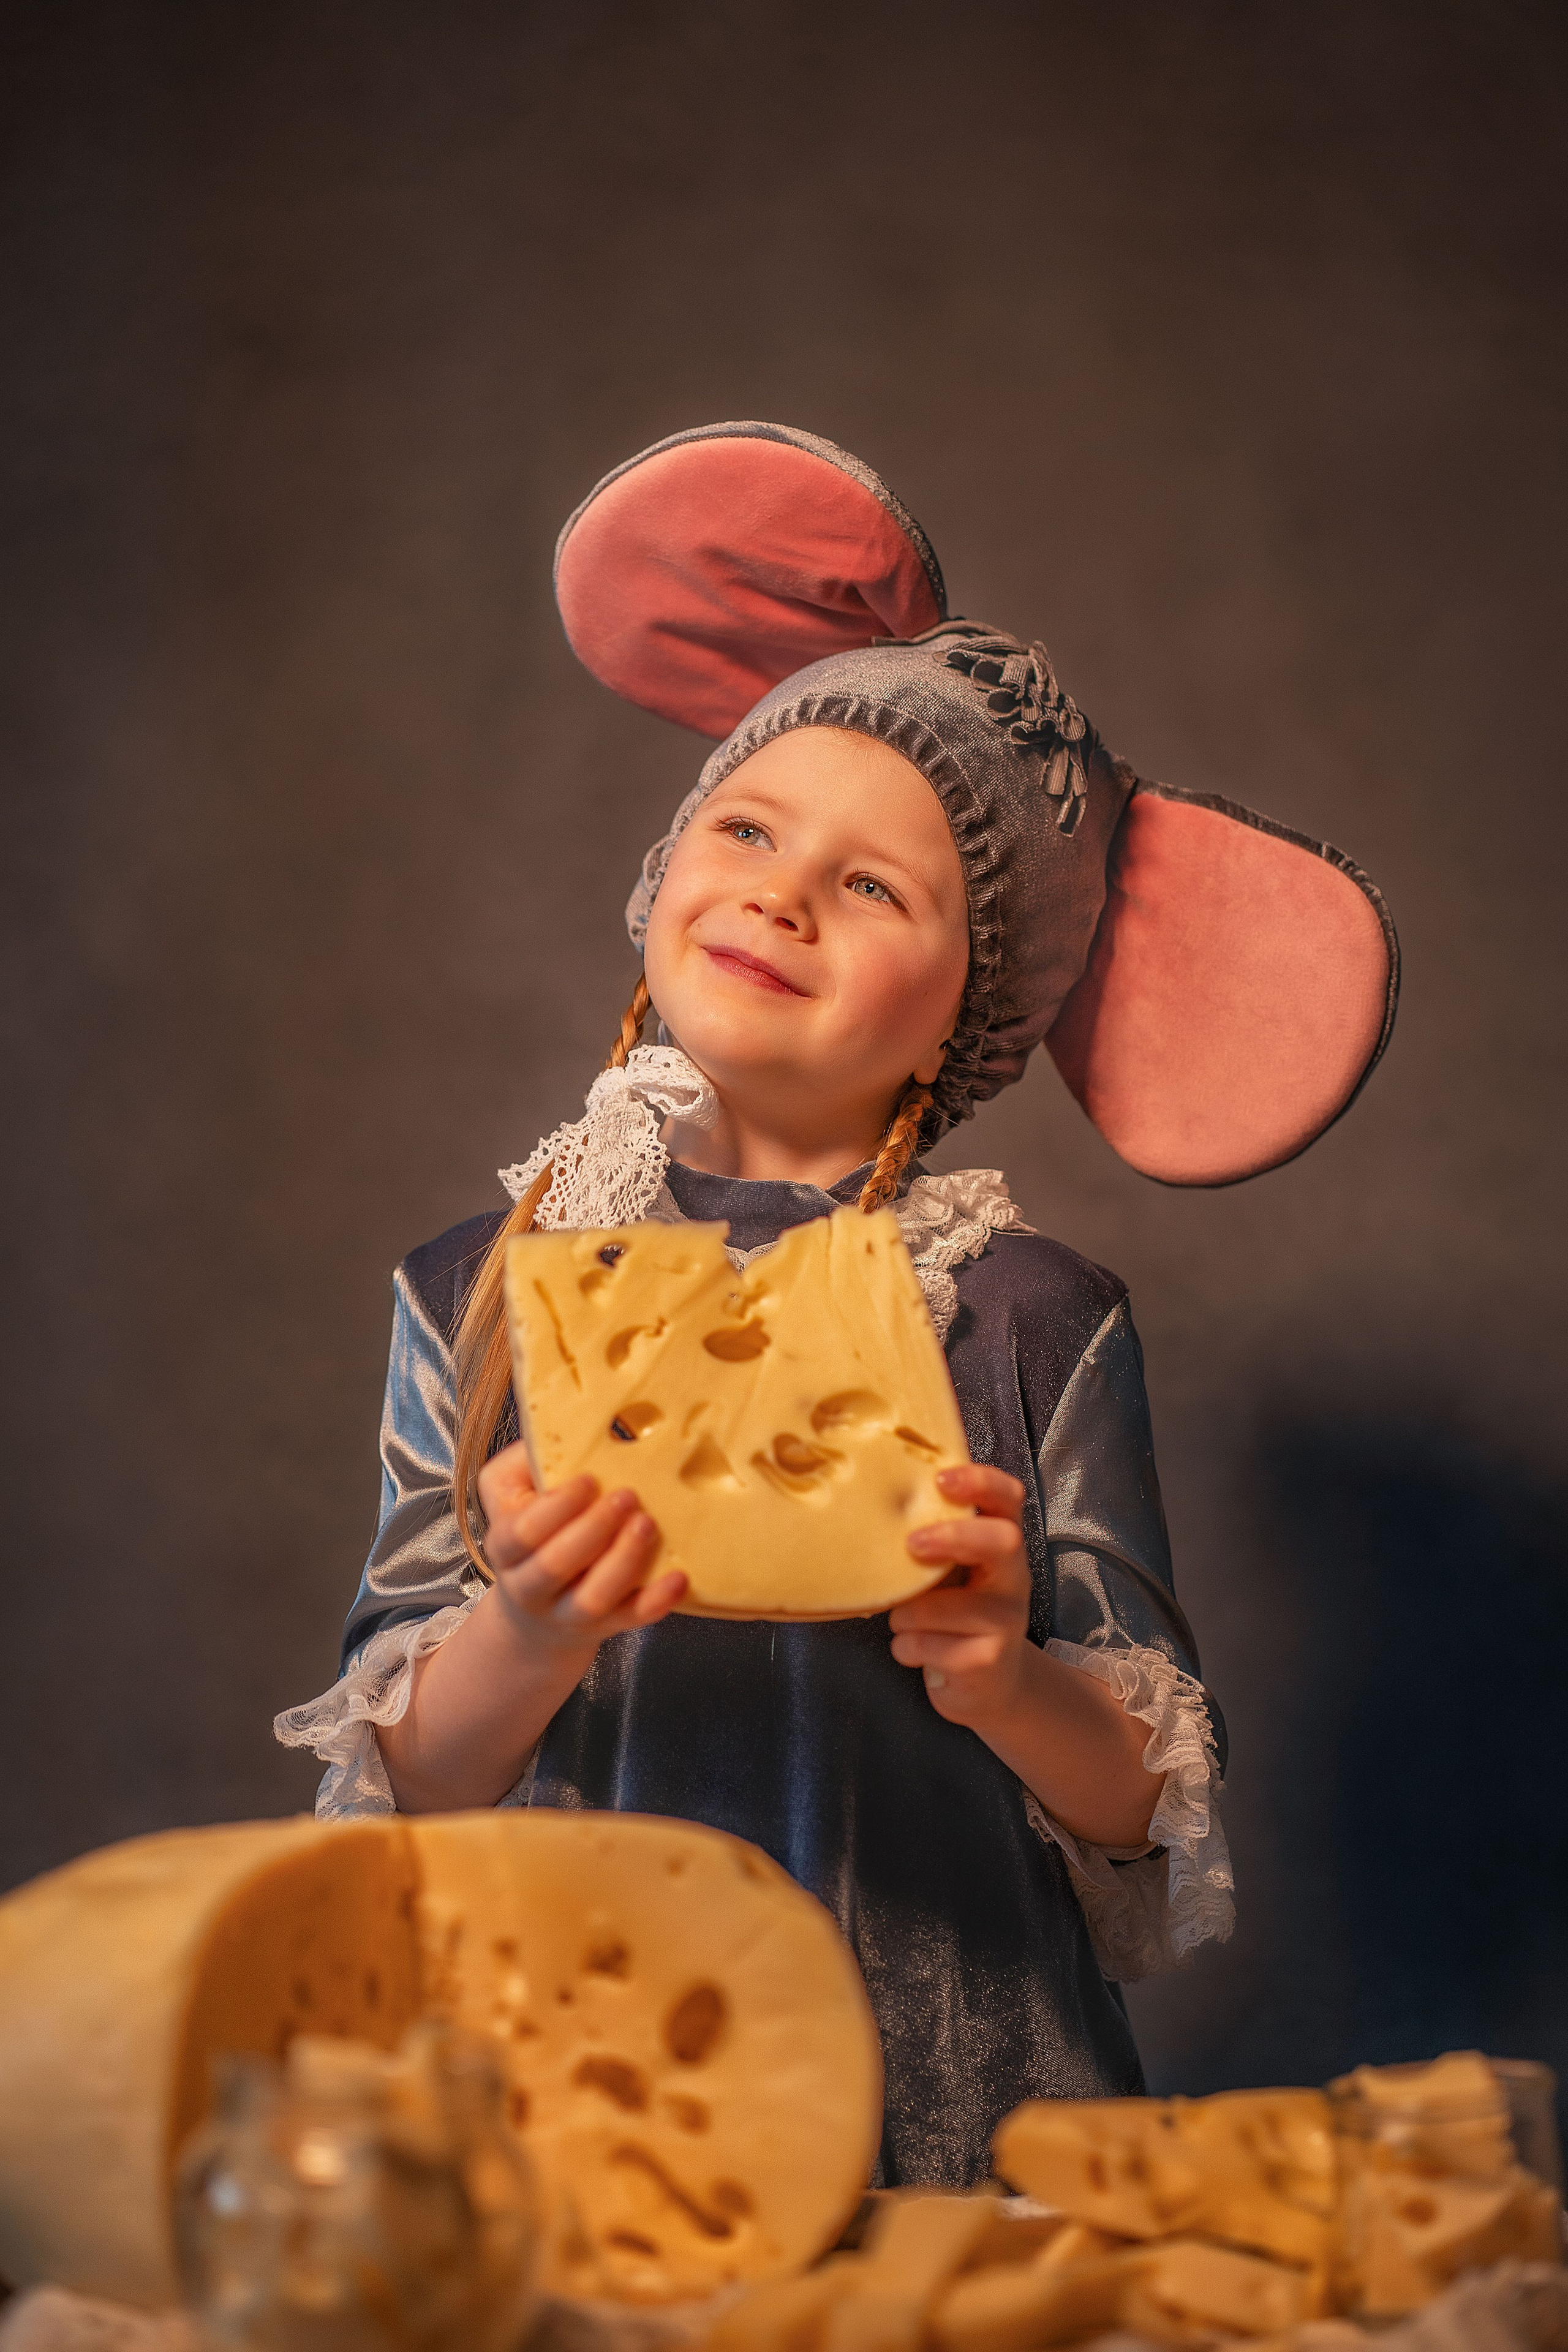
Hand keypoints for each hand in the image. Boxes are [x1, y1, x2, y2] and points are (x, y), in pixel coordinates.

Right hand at [477, 1440, 686, 1671]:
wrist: (536, 1610)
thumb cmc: (531, 1531)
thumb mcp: (511, 1492)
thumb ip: (530, 1459)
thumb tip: (564, 1421)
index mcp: (507, 1548)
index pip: (523, 1532)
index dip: (556, 1507)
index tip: (588, 1479)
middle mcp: (532, 1586)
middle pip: (555, 1564)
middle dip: (592, 1529)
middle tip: (626, 1496)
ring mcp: (569, 1612)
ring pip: (592, 1598)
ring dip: (623, 1561)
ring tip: (647, 1525)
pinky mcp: (606, 1626)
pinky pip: (631, 1619)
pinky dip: (655, 1601)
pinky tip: (678, 1576)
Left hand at [889, 1463, 1030, 1728]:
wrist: (990, 1686)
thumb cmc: (957, 1616)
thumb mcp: (953, 1573)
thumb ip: (933, 1540)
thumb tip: (872, 1507)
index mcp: (1002, 1547)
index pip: (1009, 1498)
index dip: (981, 1480)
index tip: (940, 1478)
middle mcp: (1013, 1580)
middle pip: (1004, 1540)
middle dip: (954, 1537)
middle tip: (913, 1544)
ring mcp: (1006, 1622)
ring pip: (942, 1608)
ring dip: (906, 1614)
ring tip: (903, 1622)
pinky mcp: (988, 1662)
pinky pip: (927, 1646)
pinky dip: (906, 1648)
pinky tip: (913, 1650)